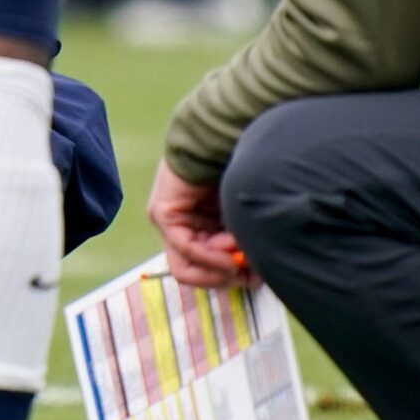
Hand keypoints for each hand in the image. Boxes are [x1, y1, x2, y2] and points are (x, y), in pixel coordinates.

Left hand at [147, 161, 250, 287]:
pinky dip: (208, 256)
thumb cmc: (242, 171)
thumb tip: (253, 277)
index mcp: (203, 225)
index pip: (206, 266)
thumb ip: (243, 243)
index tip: (256, 279)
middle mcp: (182, 225)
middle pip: (195, 271)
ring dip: (218, 267)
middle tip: (249, 277)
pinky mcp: (163, 213)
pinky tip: (228, 256)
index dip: (231, 278)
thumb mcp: (244, 216)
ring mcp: (169, 221)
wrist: (226, 140)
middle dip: (224, 278)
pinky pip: (184, 247)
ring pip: (186, 265)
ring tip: (239, 259)